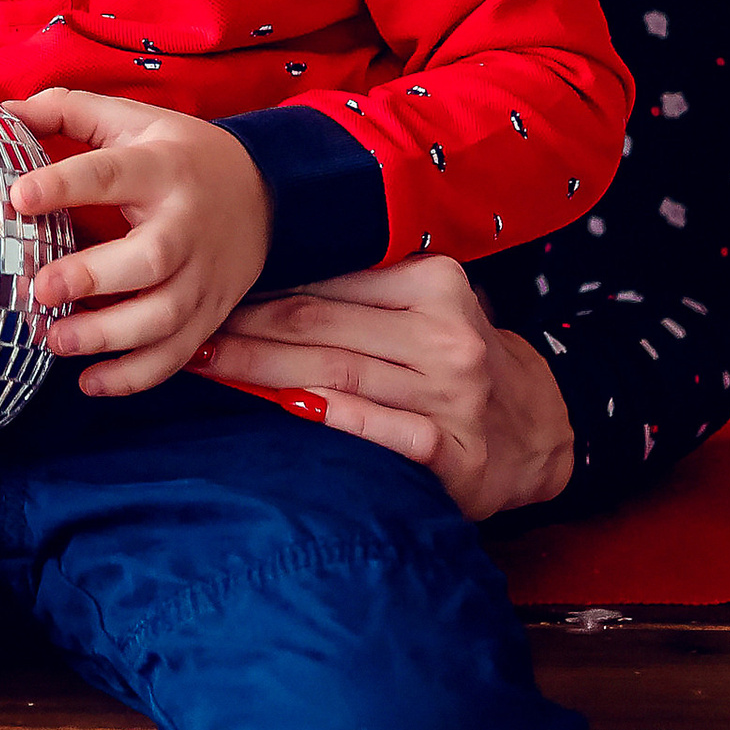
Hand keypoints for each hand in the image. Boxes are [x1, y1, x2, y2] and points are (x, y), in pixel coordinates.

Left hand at [8, 89, 271, 396]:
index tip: (18, 196)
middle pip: (149, 259)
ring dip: (108, 335)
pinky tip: (90, 381)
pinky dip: (135, 376)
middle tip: (41, 287)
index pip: (112, 175)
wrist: (268, 193)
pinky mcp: (209, 313)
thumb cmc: (180, 156)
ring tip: (55, 338)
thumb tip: (4, 113)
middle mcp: (186, 225)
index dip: (66, 184)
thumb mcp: (135, 120)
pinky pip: (175, 354)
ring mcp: (202, 276)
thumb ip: (69, 112)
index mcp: (162, 168)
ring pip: (163, 317)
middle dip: (93, 277)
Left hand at [195, 259, 574, 519]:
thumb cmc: (457, 360)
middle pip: (319, 326)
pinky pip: (382, 431)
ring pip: (336, 374)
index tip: (207, 295)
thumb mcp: (427, 307)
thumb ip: (359, 294)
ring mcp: (453, 394)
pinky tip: (285, 410)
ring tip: (208, 366)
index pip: (326, 283)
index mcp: (434, 284)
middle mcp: (445, 334)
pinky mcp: (456, 452)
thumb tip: (254, 278)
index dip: (259, 290)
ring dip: (261, 371)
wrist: (543, 429)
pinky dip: (334, 418)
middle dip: (245, 329)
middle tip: (186, 332)